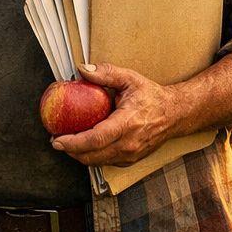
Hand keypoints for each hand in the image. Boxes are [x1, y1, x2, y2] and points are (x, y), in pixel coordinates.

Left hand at [49, 62, 180, 165]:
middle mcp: (130, 144)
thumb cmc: (152, 96)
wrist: (175, 114)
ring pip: (97, 162)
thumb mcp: (130, 79)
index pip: (96, 139)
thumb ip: (106, 73)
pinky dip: (92, 156)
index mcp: (128, 123)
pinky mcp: (131, 160)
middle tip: (56, 140)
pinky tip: (84, 145)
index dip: (73, 142)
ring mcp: (131, 155)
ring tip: (67, 143)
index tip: (57, 139)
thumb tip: (82, 70)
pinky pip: (105, 162)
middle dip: (70, 151)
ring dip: (79, 155)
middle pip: (92, 156)